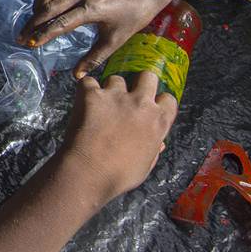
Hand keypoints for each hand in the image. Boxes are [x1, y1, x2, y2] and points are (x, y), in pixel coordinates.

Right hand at [17, 0, 178, 78]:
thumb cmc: (135, 15)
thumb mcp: (116, 39)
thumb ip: (95, 57)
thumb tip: (77, 75)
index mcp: (90, 9)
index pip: (59, 23)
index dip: (43, 35)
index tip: (30, 44)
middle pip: (47, 8)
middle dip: (32, 23)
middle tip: (21, 38)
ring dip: (37, 9)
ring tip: (33, 25)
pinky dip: (45, 0)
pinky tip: (46, 12)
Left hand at [59, 71, 176, 203]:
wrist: (88, 172)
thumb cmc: (118, 175)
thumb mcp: (145, 165)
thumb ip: (153, 149)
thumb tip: (159, 143)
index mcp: (158, 121)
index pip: (168, 98)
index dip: (158, 101)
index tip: (149, 106)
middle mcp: (141, 103)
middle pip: (147, 76)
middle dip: (139, 81)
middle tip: (126, 94)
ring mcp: (116, 96)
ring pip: (116, 78)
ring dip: (109, 88)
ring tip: (100, 103)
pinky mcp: (92, 94)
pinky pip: (88, 82)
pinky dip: (85, 90)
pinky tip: (82, 102)